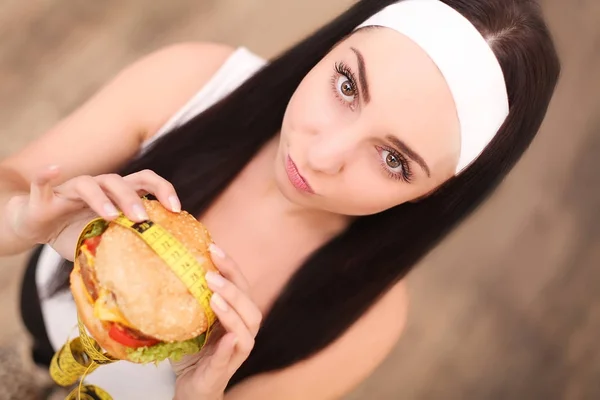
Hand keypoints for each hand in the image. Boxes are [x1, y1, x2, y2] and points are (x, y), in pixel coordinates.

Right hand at [4, 165, 180, 254]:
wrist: (35, 226)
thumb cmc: (74, 232)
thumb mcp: (103, 241)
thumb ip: (123, 247)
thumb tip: (153, 272)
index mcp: (114, 194)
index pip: (144, 181)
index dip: (163, 189)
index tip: (176, 208)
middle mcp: (96, 187)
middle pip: (119, 182)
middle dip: (133, 198)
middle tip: (143, 218)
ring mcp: (70, 190)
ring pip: (88, 184)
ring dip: (101, 198)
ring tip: (111, 215)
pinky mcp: (43, 197)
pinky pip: (41, 183)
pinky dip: (46, 176)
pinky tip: (53, 170)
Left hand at [171, 244, 261, 399]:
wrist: (190, 388)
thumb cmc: (191, 352)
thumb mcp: (188, 320)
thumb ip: (186, 298)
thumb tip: (165, 262)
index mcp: (235, 315)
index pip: (240, 286)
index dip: (230, 267)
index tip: (213, 247)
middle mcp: (242, 331)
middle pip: (250, 305)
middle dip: (233, 287)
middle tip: (210, 275)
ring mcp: (235, 353)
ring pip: (247, 329)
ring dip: (233, 312)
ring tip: (215, 298)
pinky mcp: (223, 372)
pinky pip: (232, 357)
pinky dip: (231, 346)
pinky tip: (228, 336)